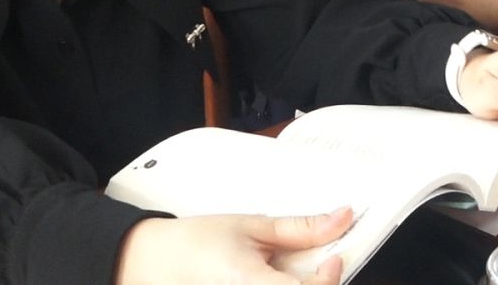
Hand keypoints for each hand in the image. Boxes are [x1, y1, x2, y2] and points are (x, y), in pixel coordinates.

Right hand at [116, 209, 353, 283]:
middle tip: (317, 263)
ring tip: (287, 271)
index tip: (334, 256)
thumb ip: (299, 228)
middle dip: (318, 282)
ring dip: (300, 284)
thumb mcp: (251, 226)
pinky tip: (275, 278)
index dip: (331, 276)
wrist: (156, 262)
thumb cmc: (196, 244)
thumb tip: (341, 219)